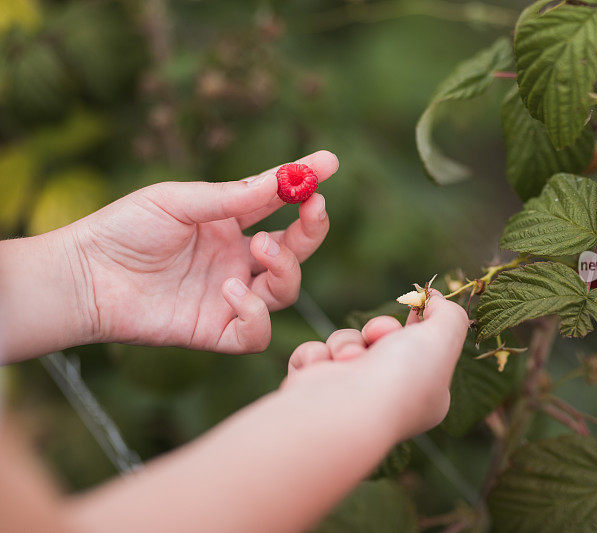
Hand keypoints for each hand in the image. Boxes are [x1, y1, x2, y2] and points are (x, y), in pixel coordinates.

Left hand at [65, 150, 338, 352]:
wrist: (83, 276)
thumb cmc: (124, 229)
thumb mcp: (182, 200)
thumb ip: (237, 196)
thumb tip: (291, 175)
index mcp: (229, 226)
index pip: (280, 208)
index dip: (306, 188)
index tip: (329, 165)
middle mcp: (235, 262)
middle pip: (295, 253)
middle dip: (311, 231)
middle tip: (312, 209)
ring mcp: (227, 298)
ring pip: (284, 293)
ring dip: (285, 269)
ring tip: (258, 249)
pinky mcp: (214, 331)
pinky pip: (256, 333)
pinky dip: (254, 313)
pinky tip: (229, 289)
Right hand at [284, 292, 469, 439]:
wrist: (344, 409)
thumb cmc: (400, 377)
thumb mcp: (444, 338)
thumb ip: (449, 314)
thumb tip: (435, 300)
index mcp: (423, 393)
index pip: (422, 349)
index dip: (417, 324)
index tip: (415, 306)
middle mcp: (386, 397)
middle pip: (382, 339)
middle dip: (379, 328)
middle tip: (378, 334)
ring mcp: (347, 394)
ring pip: (346, 342)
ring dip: (346, 342)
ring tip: (347, 361)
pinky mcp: (315, 390)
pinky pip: (314, 354)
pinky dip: (314, 355)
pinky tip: (321, 368)